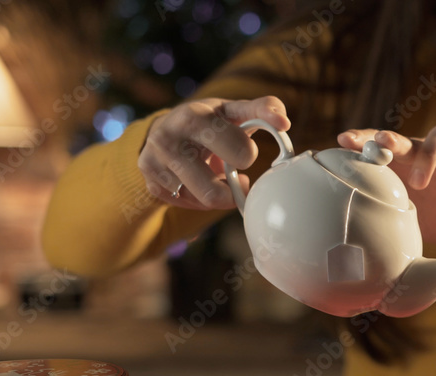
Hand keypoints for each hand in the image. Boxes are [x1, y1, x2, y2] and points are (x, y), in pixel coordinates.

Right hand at [138, 96, 290, 209]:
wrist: (164, 129)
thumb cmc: (209, 121)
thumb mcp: (233, 109)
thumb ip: (263, 109)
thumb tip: (284, 122)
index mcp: (192, 117)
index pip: (238, 152)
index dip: (247, 155)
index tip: (245, 151)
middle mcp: (166, 140)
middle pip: (214, 192)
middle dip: (234, 186)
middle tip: (236, 172)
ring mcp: (154, 164)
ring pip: (204, 201)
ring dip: (221, 194)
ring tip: (220, 178)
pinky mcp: (151, 183)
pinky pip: (189, 205)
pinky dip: (202, 199)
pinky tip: (201, 182)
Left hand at [337, 125, 435, 254]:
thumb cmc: (424, 216)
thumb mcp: (397, 210)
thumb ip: (375, 203)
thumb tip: (335, 214)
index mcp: (405, 159)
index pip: (382, 142)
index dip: (364, 137)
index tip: (344, 140)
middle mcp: (428, 153)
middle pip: (412, 135)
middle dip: (395, 139)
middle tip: (381, 144)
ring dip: (429, 156)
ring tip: (418, 183)